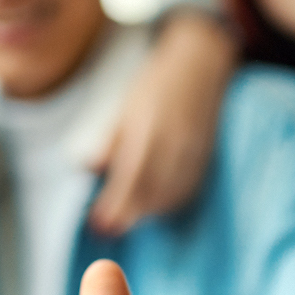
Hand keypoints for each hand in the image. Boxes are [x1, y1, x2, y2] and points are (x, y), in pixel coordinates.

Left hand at [89, 9, 236, 235]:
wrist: (201, 64)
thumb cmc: (158, 83)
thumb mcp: (127, 105)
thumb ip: (110, 139)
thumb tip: (89, 168)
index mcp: (148, 128)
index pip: (129, 175)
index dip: (114, 202)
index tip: (98, 222)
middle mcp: (172, 142)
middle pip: (149, 190)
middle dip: (127, 214)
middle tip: (107, 230)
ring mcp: (193, 151)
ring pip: (170, 192)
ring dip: (147, 211)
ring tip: (125, 220)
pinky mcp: (205, 155)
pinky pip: (188, 187)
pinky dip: (170, 202)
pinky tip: (156, 208)